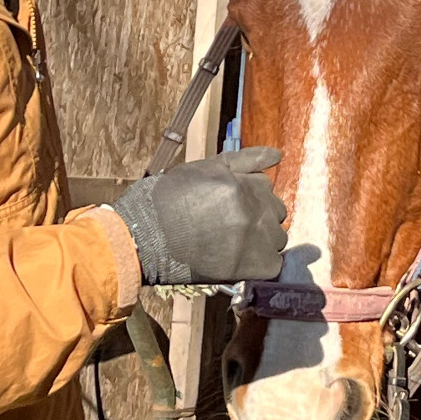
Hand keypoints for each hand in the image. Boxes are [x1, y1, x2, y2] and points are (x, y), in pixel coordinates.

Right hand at [109, 147, 288, 284]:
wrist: (142, 239)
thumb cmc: (166, 200)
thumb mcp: (202, 169)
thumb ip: (243, 160)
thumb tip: (278, 153)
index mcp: (240, 183)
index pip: (265, 186)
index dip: (247, 197)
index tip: (227, 208)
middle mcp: (251, 208)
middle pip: (276, 212)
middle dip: (257, 217)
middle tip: (227, 227)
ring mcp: (253, 238)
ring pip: (276, 239)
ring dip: (261, 242)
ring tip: (230, 245)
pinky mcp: (250, 266)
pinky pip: (273, 266)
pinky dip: (259, 266)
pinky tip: (237, 262)